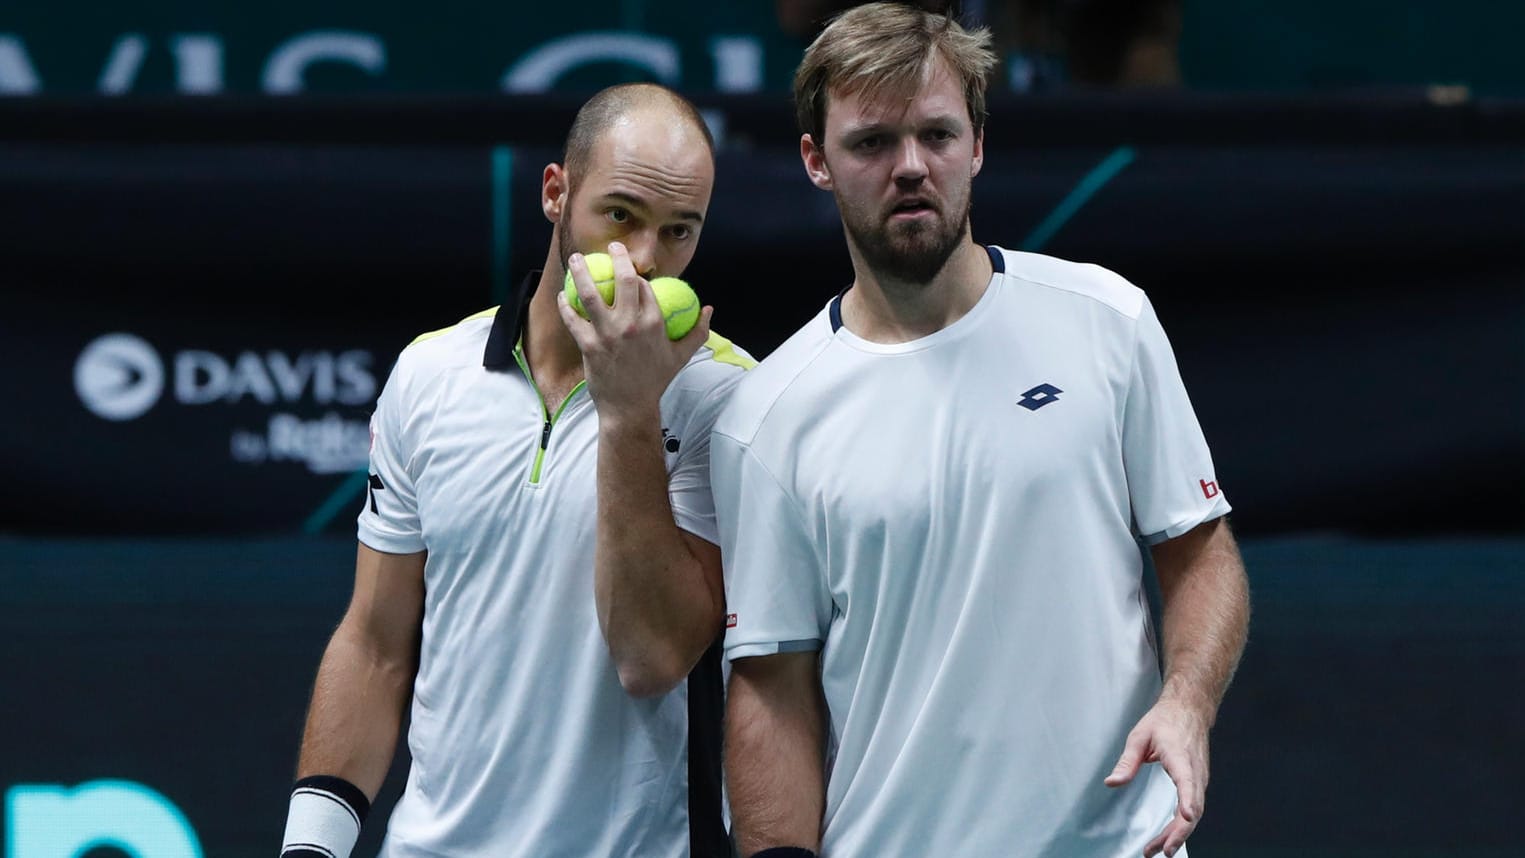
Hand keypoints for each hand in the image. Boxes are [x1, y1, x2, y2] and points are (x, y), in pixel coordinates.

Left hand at [556, 241, 712, 421]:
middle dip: (616, 257)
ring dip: (581, 272)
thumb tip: (710, 309)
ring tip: (576, 259)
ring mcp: (608, 334)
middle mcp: (631, 324)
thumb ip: (698, 330)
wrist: (630, 407)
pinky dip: (566, 305)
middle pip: (623, 280)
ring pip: (591, 294)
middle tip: (611, 248)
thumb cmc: (656, 380)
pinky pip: (573, 319)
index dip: (637, 274)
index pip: (644, 286)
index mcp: (655, 322)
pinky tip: (563, 295)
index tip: (631, 269)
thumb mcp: (681, 355)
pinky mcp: (589, 345)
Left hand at [1103, 695, 1210, 857]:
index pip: (1188, 782)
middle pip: (1194, 807)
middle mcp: (1195, 771)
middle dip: (1179, 832)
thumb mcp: (1139, 736)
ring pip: (1194, 812)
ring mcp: (1199, 779)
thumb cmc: (1166, 721)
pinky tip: (1168, 836)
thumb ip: (1127, 762)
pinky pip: (1193, 808)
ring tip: (1158, 849)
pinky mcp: (1197, 783)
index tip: (1185, 815)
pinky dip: (1182, 824)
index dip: (1187, 800)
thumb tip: (1113, 782)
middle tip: (1162, 850)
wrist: (1189, 710)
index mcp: (1180, 757)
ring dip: (1178, 833)